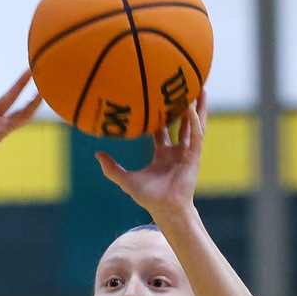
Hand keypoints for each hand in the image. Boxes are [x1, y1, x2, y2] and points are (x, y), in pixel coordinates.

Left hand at [96, 96, 204, 222]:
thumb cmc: (149, 198)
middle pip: (182, 122)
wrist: (165, 209)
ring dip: (198, 107)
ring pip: (194, 124)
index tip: (157, 98)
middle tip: (183, 86)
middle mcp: (177, 150)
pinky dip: (195, 121)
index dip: (160, 115)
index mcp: (163, 154)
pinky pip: (196, 135)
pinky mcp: (194, 156)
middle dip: (183, 105)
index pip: (162, 129)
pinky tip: (192, 108)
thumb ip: (111, 168)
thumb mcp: (126, 180)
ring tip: (199, 87)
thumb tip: (96, 154)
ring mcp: (187, 152)